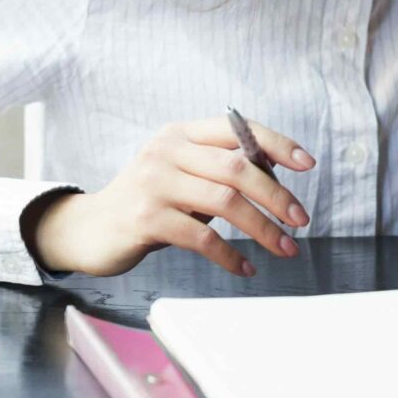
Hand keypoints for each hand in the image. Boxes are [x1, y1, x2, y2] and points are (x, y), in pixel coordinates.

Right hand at [31, 116, 313, 277]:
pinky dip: (231, 255)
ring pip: (225, 202)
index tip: (308, 164)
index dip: (277, 144)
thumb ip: (218, 172)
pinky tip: (246, 267)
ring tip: (284, 248)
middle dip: (277, 195)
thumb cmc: (147, 202)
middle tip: (301, 220)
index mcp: (181, 134)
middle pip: (237, 167)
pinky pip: (201, 238)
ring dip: (262, 228)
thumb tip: (276, 181)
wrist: (88, 229)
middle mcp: (166, 151)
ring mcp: (153, 183)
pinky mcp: (145, 218)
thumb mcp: (181, 176)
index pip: (237, 129)